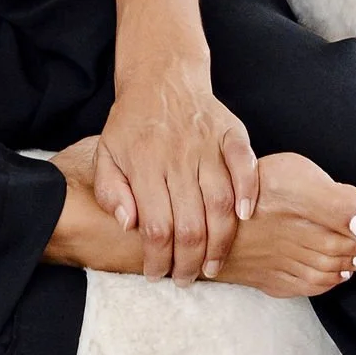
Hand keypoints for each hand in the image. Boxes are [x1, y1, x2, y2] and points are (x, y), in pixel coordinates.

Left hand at [89, 41, 258, 283]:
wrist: (161, 75)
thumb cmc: (131, 123)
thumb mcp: (105, 153)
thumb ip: (109, 190)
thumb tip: (128, 224)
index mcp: (143, 163)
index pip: (155, 226)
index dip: (157, 258)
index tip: (156, 274)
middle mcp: (177, 156)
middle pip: (190, 223)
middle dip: (189, 261)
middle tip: (186, 279)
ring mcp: (207, 144)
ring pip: (220, 203)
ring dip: (220, 241)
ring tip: (212, 265)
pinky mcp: (231, 133)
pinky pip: (246, 165)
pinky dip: (250, 192)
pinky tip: (245, 218)